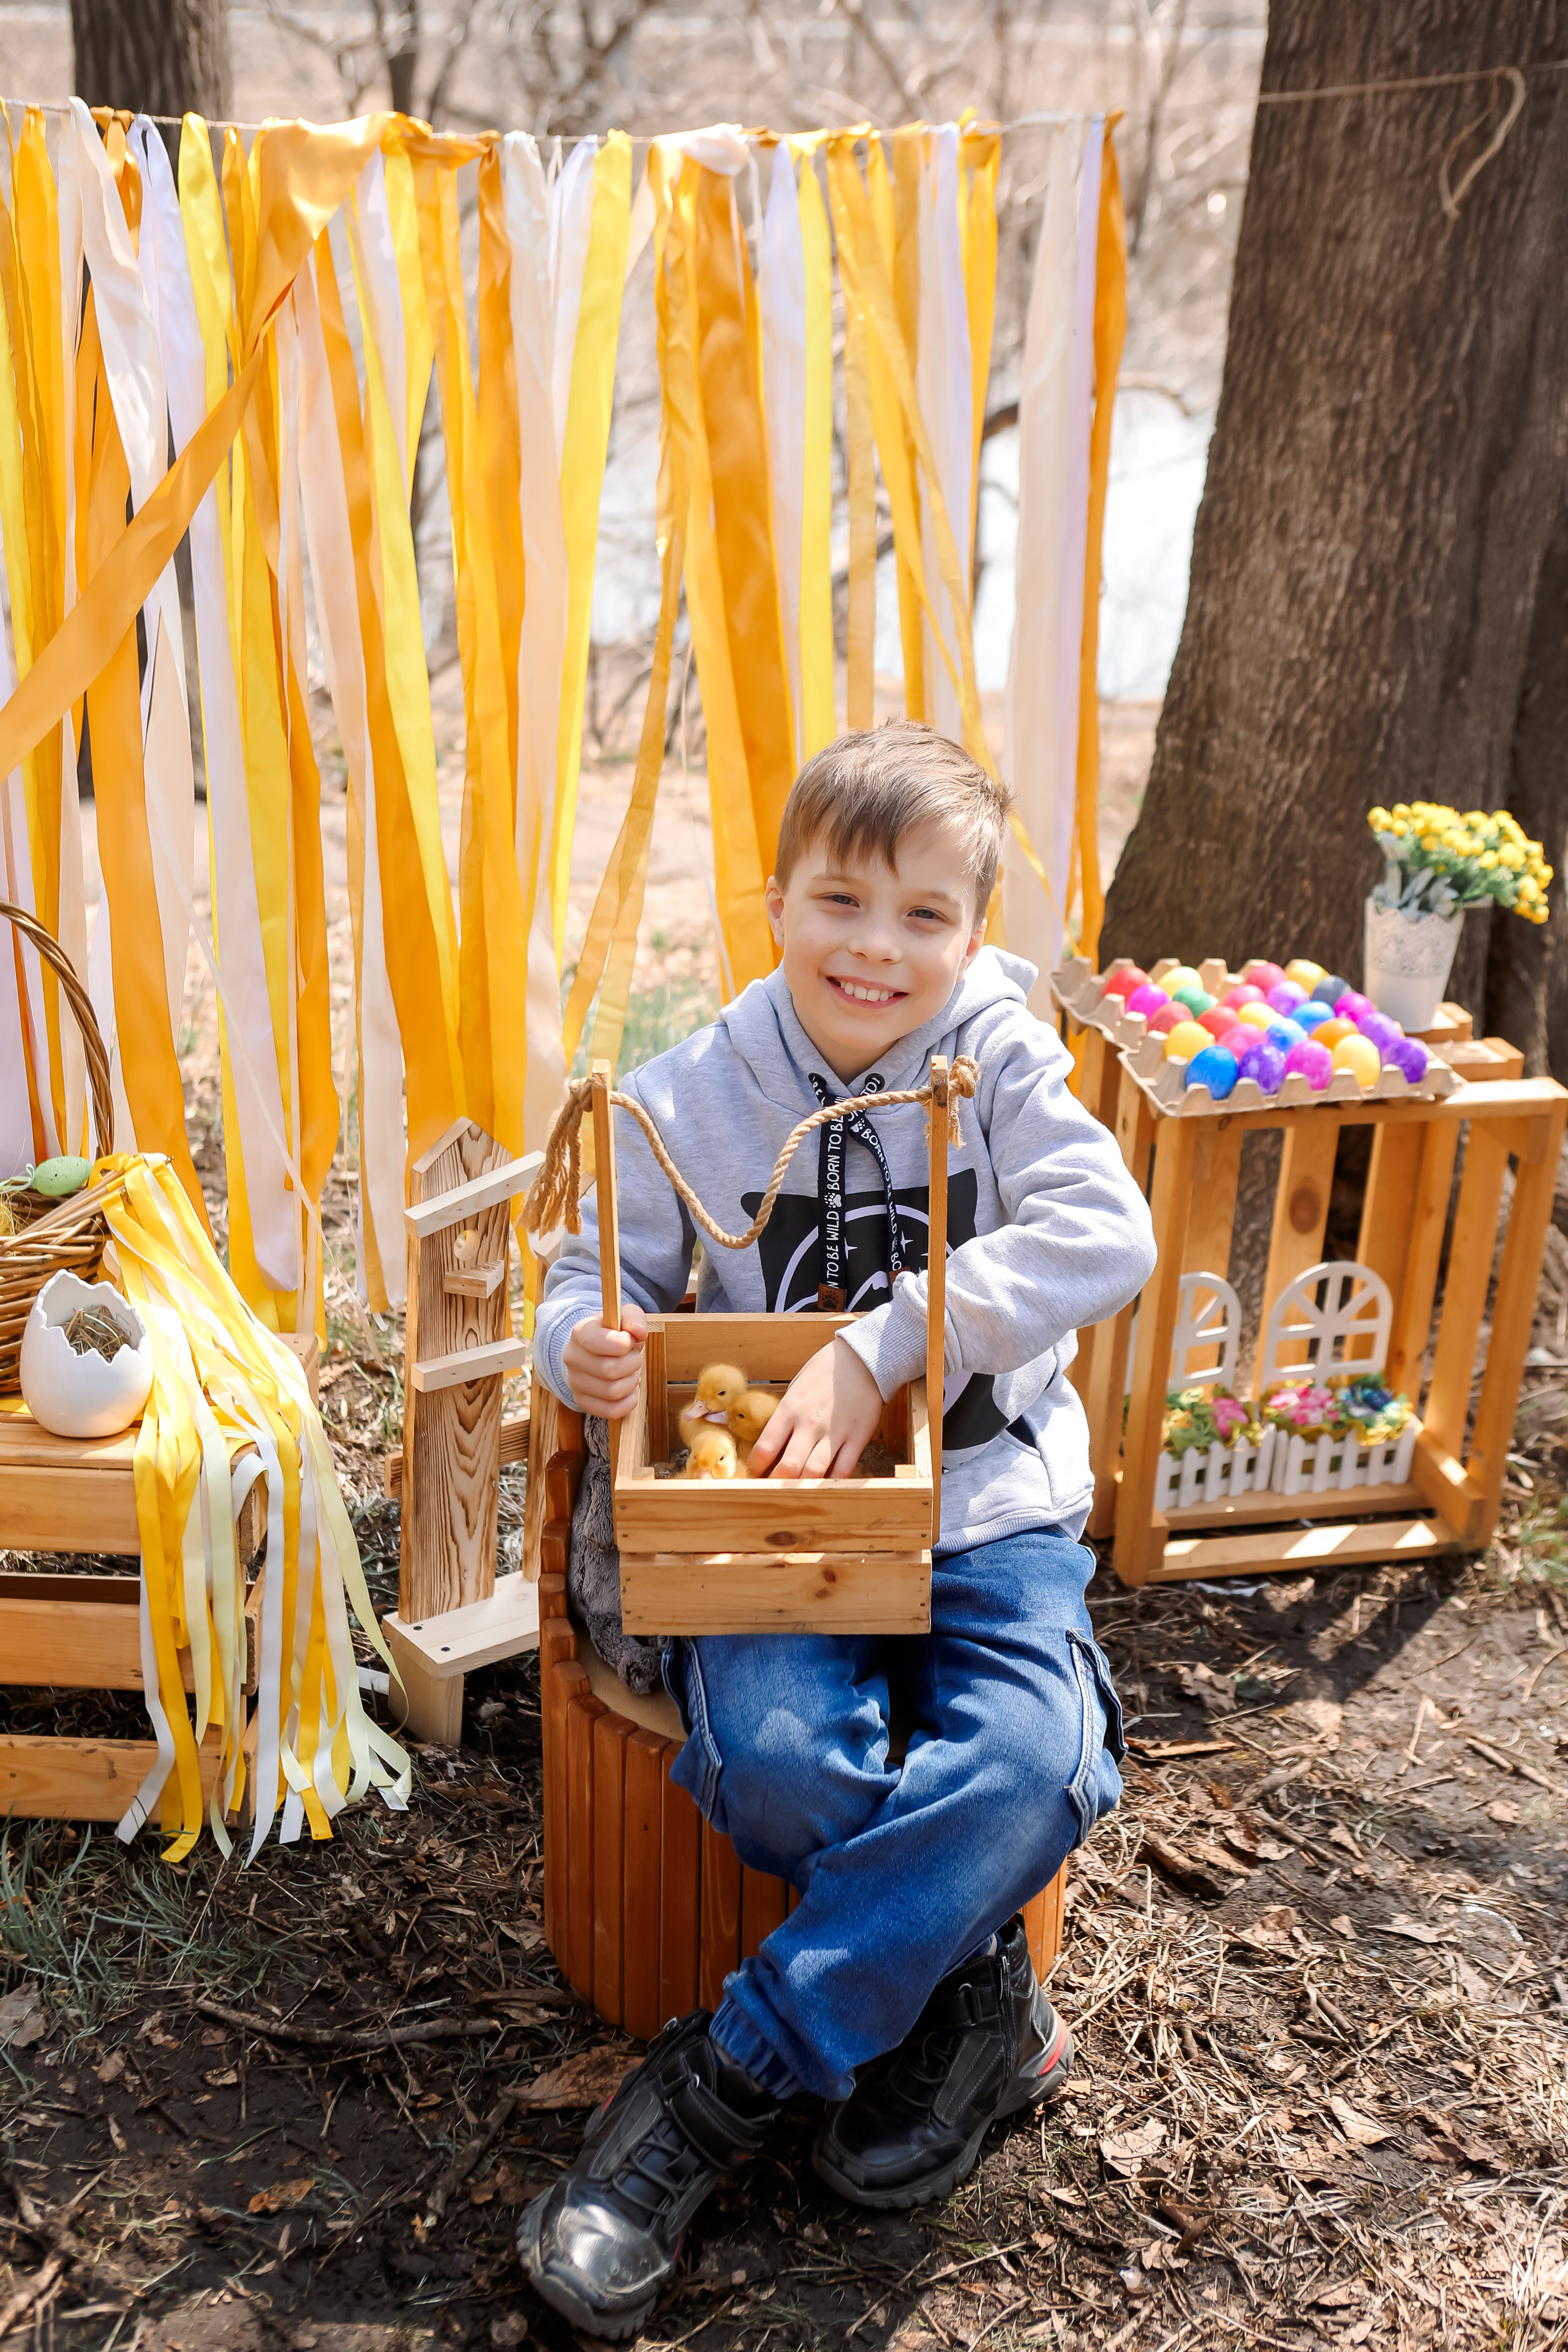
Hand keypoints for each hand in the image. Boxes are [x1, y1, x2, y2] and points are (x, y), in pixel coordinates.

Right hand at [563, 1301, 647, 1416]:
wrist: (597, 1350)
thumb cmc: (614, 1333)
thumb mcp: (624, 1317)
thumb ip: (634, 1318)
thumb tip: (637, 1332)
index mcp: (581, 1332)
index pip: (597, 1342)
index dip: (622, 1344)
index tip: (628, 1341)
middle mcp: (573, 1357)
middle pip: (610, 1370)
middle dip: (632, 1363)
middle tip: (632, 1356)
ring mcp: (575, 1382)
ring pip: (613, 1391)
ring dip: (631, 1381)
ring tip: (628, 1371)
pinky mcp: (582, 1401)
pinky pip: (611, 1411)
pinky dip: (628, 1401)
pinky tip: (628, 1388)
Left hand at [746, 1336, 883, 1479]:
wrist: (862, 1358)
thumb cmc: (824, 1371)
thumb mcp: (795, 1389)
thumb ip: (785, 1417)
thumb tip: (773, 1445)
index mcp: (789, 1409)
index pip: (765, 1447)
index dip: (756, 1468)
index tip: (753, 1475)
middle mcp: (809, 1424)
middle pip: (788, 1467)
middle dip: (776, 1485)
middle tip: (771, 1493)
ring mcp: (835, 1432)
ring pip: (814, 1472)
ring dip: (802, 1487)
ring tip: (795, 1494)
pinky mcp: (857, 1438)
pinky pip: (844, 1469)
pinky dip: (832, 1482)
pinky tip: (824, 1486)